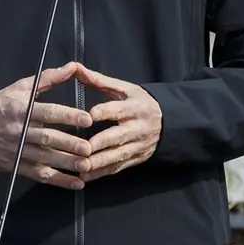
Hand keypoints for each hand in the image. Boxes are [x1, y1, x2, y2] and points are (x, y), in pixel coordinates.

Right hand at [0, 62, 91, 189]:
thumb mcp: (20, 88)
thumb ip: (48, 78)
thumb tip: (72, 67)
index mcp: (22, 110)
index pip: (48, 113)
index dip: (67, 116)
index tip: (87, 119)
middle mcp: (20, 131)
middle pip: (47, 138)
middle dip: (68, 144)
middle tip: (89, 148)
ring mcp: (18, 151)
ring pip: (44, 158)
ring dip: (66, 164)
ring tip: (86, 166)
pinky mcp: (16, 166)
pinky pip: (39, 175)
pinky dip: (58, 180)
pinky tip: (75, 183)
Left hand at [74, 65, 161, 182]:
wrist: (169, 122)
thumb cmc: (138, 102)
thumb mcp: (123, 89)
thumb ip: (98, 81)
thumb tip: (75, 67)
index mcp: (134, 107)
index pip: (118, 109)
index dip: (105, 112)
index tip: (89, 115)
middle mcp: (137, 128)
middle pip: (118, 136)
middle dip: (101, 143)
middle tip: (83, 148)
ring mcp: (137, 146)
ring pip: (117, 155)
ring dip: (99, 163)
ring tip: (81, 166)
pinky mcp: (135, 159)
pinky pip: (117, 168)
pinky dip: (101, 173)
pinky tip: (85, 177)